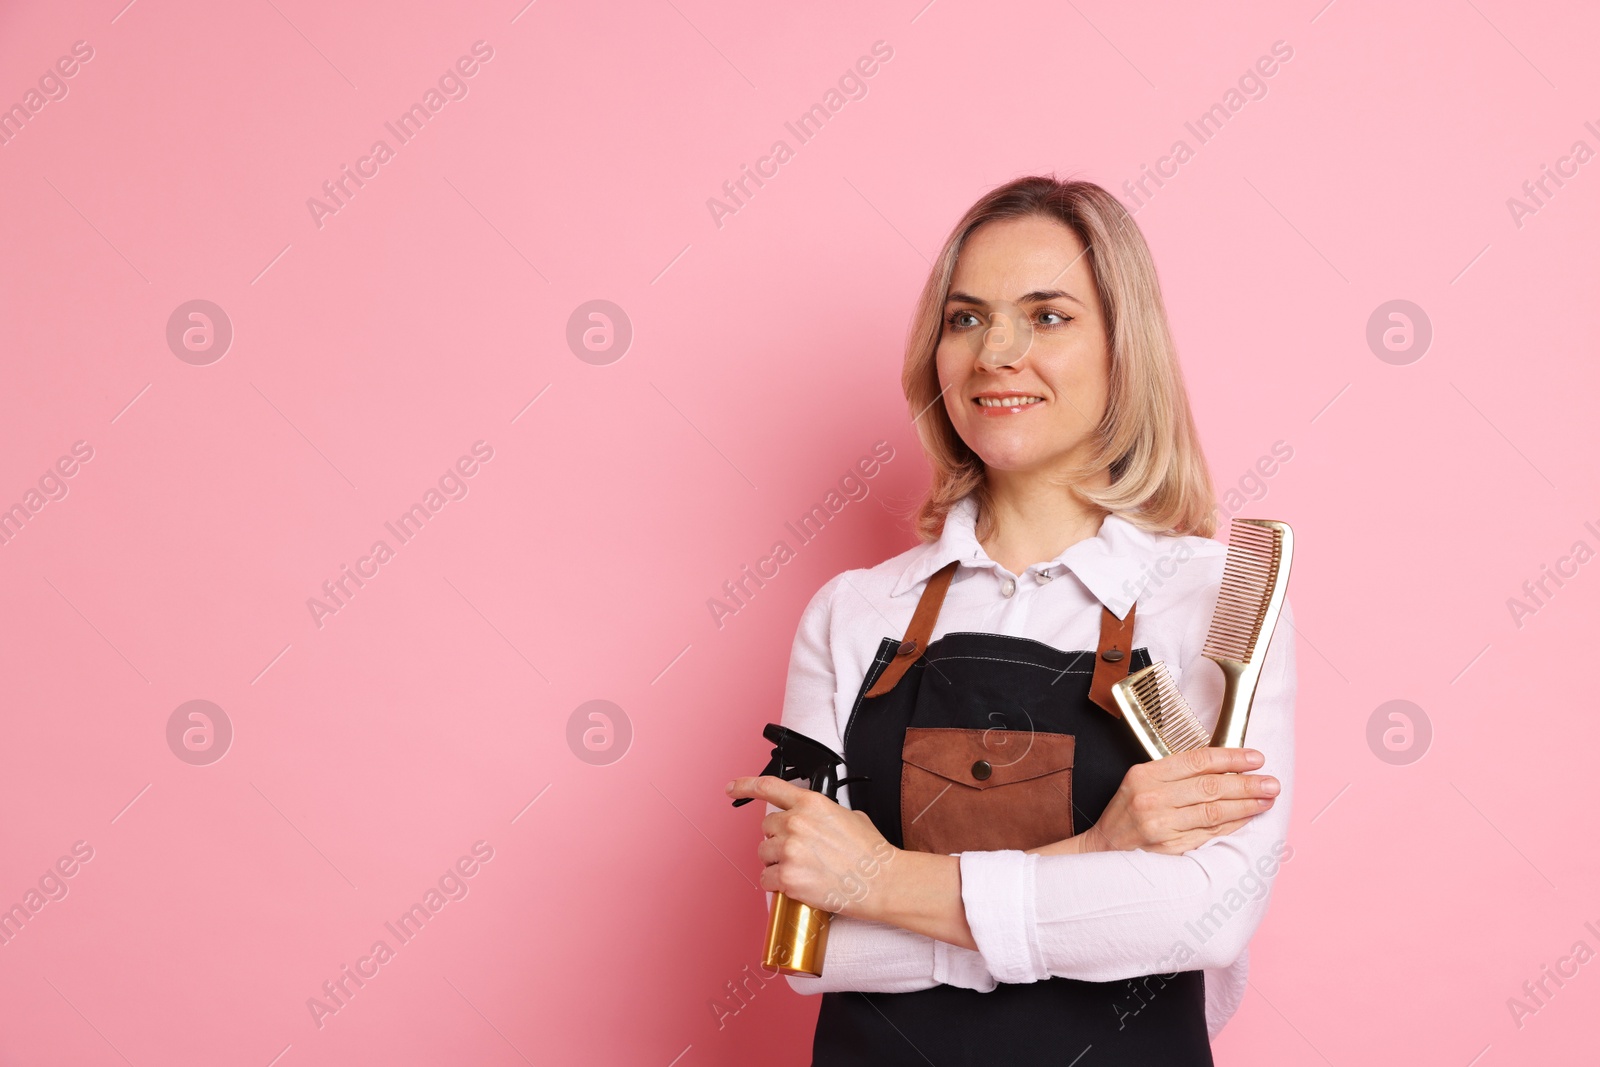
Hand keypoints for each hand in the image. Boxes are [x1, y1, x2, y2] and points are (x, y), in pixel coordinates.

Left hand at [725, 775, 897, 915]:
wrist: (882, 882)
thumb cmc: (871, 853)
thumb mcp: (849, 816)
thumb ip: (822, 813)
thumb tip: (813, 820)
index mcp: (811, 803)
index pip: (768, 786)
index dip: (745, 785)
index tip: (731, 788)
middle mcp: (796, 823)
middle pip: (766, 828)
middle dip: (778, 838)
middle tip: (801, 851)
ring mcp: (789, 851)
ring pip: (764, 854)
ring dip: (778, 862)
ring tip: (805, 869)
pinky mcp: (788, 878)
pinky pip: (766, 879)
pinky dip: (777, 884)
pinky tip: (799, 884)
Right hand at [1073, 747, 1278, 855]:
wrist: (1103, 849)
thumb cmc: (1126, 813)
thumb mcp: (1141, 781)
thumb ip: (1175, 773)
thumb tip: (1223, 767)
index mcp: (1145, 775)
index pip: (1197, 761)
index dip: (1230, 757)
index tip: (1255, 758)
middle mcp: (1153, 799)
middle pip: (1210, 787)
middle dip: (1246, 783)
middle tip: (1271, 782)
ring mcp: (1162, 826)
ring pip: (1214, 812)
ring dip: (1246, 805)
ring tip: (1266, 799)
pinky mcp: (1171, 849)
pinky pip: (1209, 834)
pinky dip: (1232, 825)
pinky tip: (1247, 818)